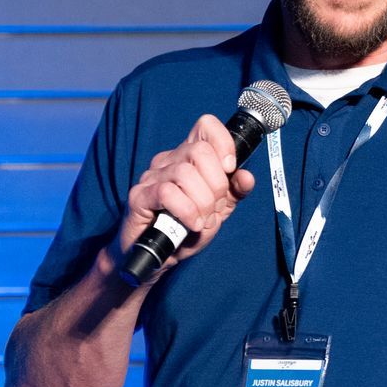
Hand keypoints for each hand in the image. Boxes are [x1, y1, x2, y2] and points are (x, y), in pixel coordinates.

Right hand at [114, 114, 256, 279]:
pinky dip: (187, 211)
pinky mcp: (139, 196)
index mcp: (189, 159)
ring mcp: (152, 177)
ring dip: (203, 202)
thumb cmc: (185, 231)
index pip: (205, 127)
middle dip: (217, 185)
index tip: (230, 169)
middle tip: (214, 208)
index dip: (223, 142)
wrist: (158, 259)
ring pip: (185, 173)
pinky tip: (191, 224)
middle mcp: (169, 161)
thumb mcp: (217, 211)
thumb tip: (246, 176)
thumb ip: (233, 192)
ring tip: (202, 221)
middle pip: (200, 152)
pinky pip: (168, 193)